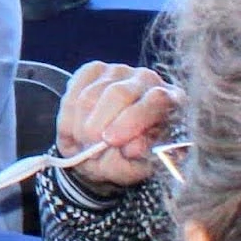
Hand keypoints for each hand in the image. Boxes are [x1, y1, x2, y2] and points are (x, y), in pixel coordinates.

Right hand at [55, 62, 177, 187]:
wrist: (103, 149)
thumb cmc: (125, 158)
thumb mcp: (130, 170)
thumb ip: (131, 163)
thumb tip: (129, 149)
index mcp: (172, 102)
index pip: (156, 100)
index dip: (132, 121)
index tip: (112, 142)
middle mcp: (148, 80)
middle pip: (118, 94)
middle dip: (98, 125)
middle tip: (91, 148)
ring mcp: (120, 71)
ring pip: (89, 96)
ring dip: (80, 127)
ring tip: (85, 144)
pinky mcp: (93, 70)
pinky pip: (72, 93)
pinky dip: (68, 119)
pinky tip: (76, 131)